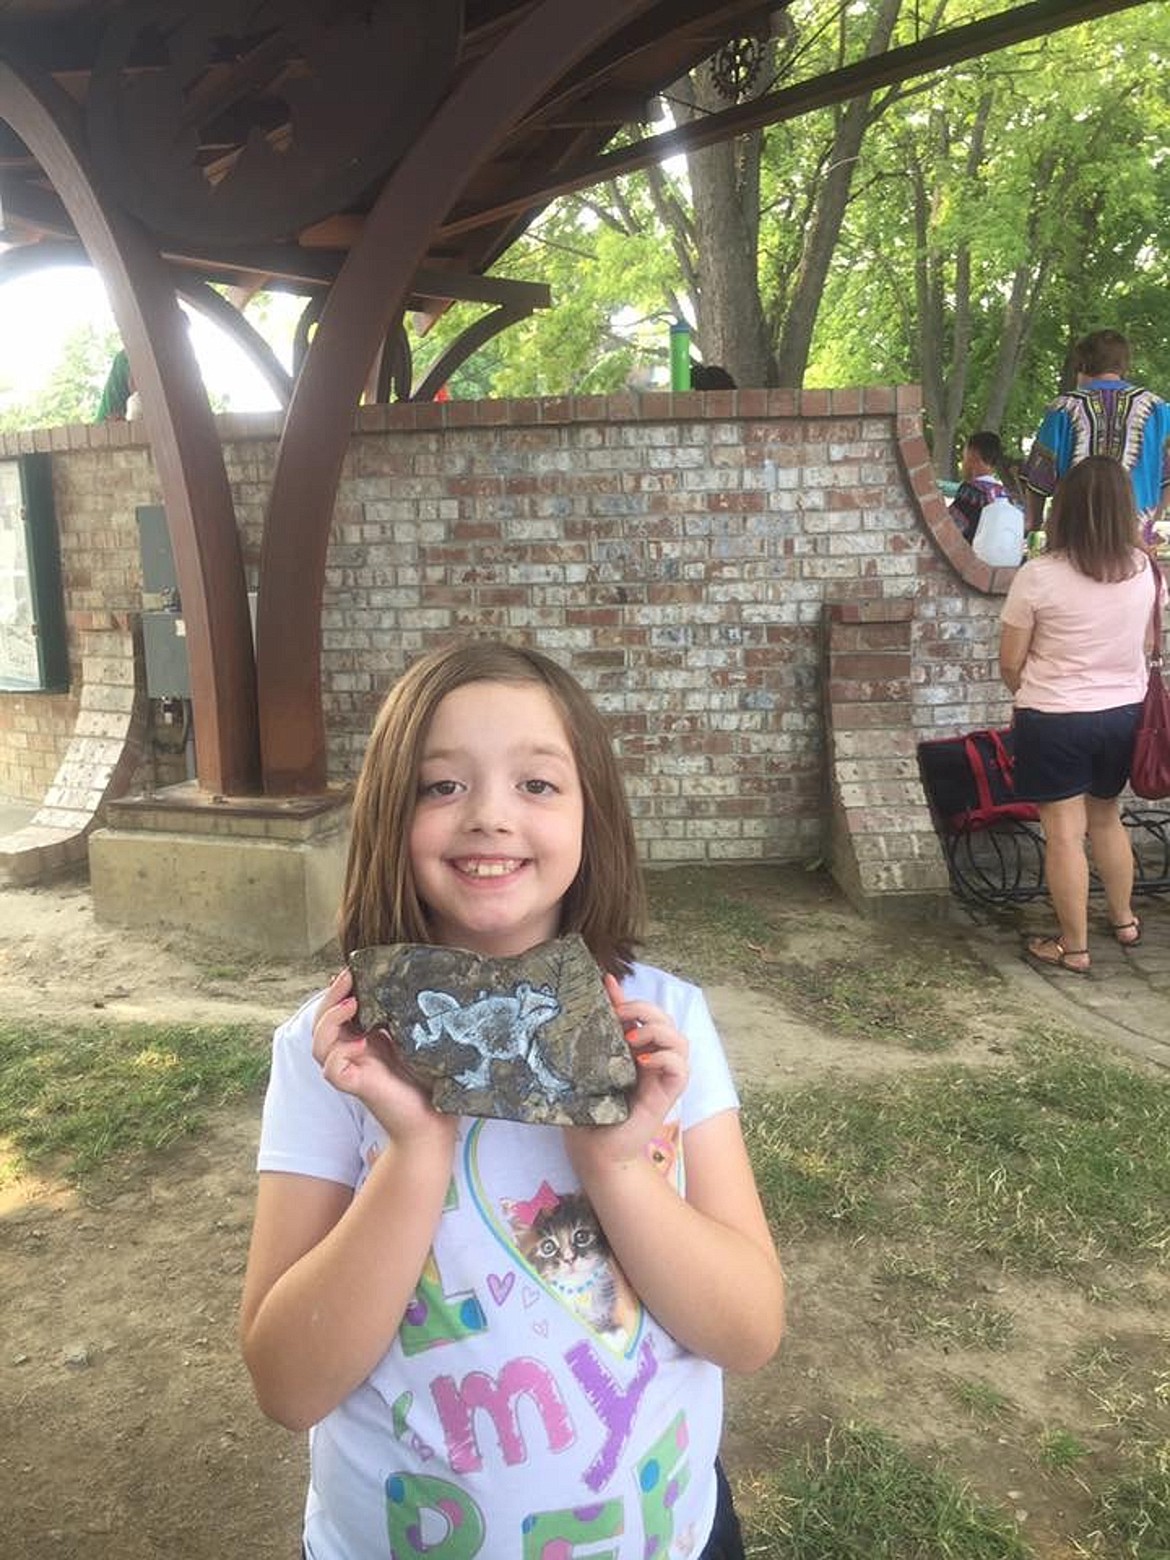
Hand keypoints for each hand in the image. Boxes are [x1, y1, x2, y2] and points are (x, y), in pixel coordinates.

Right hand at [311, 968, 454, 1145]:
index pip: (335, 1012)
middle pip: (320, 1024)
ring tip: (353, 1004)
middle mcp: (352, 1055)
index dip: (337, 991)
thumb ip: (401, 1014)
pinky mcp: (357, 1088)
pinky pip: (332, 1071)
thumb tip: (405, 979)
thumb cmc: (428, 1077)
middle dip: (330, 997)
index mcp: (362, 1041)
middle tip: (347, 977)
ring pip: (319, 1046)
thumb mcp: (413, 1036)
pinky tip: (361, 1042)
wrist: (435, 1118)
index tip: (351, 969)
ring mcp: (352, 1072)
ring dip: (330, 1020)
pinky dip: (340, 1054)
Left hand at [564, 975, 688, 1173]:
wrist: (595, 1149)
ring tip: (631, 1040)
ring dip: (658, 1031)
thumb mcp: (588, 1065)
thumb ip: (594, 1035)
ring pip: (680, 1039)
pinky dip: (665, 1057)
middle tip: (619, 1018)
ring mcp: (663, 1076)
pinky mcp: (668, 1094)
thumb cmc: (590, 1108)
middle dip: (644, 1009)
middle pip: (666, 1019)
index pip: (645, 1012)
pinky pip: (682, 1067)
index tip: (607, 985)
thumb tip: (586, 1003)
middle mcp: (653, 1059)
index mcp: (636, 1049)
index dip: (631, 997)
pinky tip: (643, 1061)